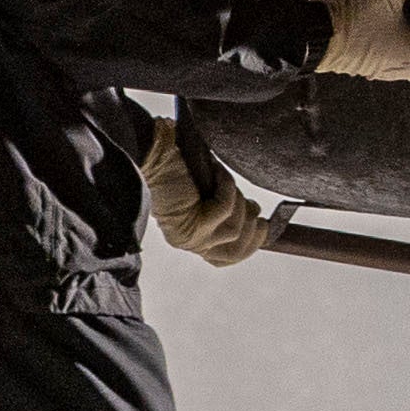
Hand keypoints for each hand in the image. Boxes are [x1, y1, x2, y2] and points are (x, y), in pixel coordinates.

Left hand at [139, 117, 268, 266]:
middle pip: (236, 251)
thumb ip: (226, 209)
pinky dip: (227, 188)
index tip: (263, 225)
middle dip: (253, 228)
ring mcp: (190, 237)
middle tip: (253, 205)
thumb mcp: (205, 194)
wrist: (146, 152)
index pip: (226, 257)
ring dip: (239, 202)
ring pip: (235, 230)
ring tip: (224, 180)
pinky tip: (216, 173)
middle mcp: (189, 242)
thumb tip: (257, 214)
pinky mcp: (191, 226)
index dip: (251, 244)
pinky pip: (225, 210)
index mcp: (190, 237)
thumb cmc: (172, 166)